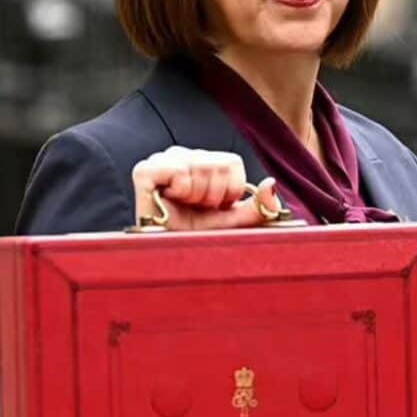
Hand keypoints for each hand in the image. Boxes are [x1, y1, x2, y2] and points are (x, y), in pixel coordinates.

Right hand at [131, 146, 281, 230]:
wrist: (167, 260)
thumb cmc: (196, 239)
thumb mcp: (233, 223)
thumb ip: (257, 206)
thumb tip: (272, 184)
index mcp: (204, 164)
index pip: (231, 162)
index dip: (230, 190)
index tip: (216, 208)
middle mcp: (183, 156)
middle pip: (218, 164)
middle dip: (214, 196)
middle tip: (198, 210)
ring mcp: (162, 160)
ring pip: (201, 166)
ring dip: (197, 196)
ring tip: (184, 207)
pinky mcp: (145, 170)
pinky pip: (178, 170)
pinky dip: (181, 190)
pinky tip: (170, 201)